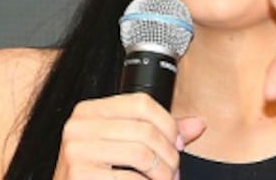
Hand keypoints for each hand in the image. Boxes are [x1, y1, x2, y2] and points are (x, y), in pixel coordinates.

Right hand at [53, 92, 205, 179]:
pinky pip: (130, 178)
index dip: (168, 124)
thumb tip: (198, 124)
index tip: (177, 144)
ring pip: (142, 155)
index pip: (141, 102)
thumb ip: (159, 132)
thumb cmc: (97, 174)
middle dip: (169, 155)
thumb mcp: (124, 145)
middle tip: (173, 171)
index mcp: (90, 111)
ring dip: (163, 173)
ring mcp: (77, 151)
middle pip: (145, 131)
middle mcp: (79, 127)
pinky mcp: (80, 175)